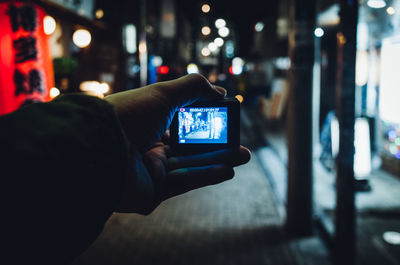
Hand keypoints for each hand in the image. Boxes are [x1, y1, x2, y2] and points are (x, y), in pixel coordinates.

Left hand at [105, 74, 250, 213]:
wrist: (99, 147)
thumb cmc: (128, 115)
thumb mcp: (164, 93)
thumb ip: (193, 89)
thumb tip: (220, 92)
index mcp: (147, 124)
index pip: (181, 125)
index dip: (203, 124)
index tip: (223, 121)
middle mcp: (147, 148)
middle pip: (190, 148)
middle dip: (218, 147)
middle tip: (241, 144)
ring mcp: (149, 172)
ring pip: (190, 166)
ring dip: (218, 162)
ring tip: (244, 155)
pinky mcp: (151, 192)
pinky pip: (183, 183)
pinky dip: (206, 176)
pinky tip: (228, 170)